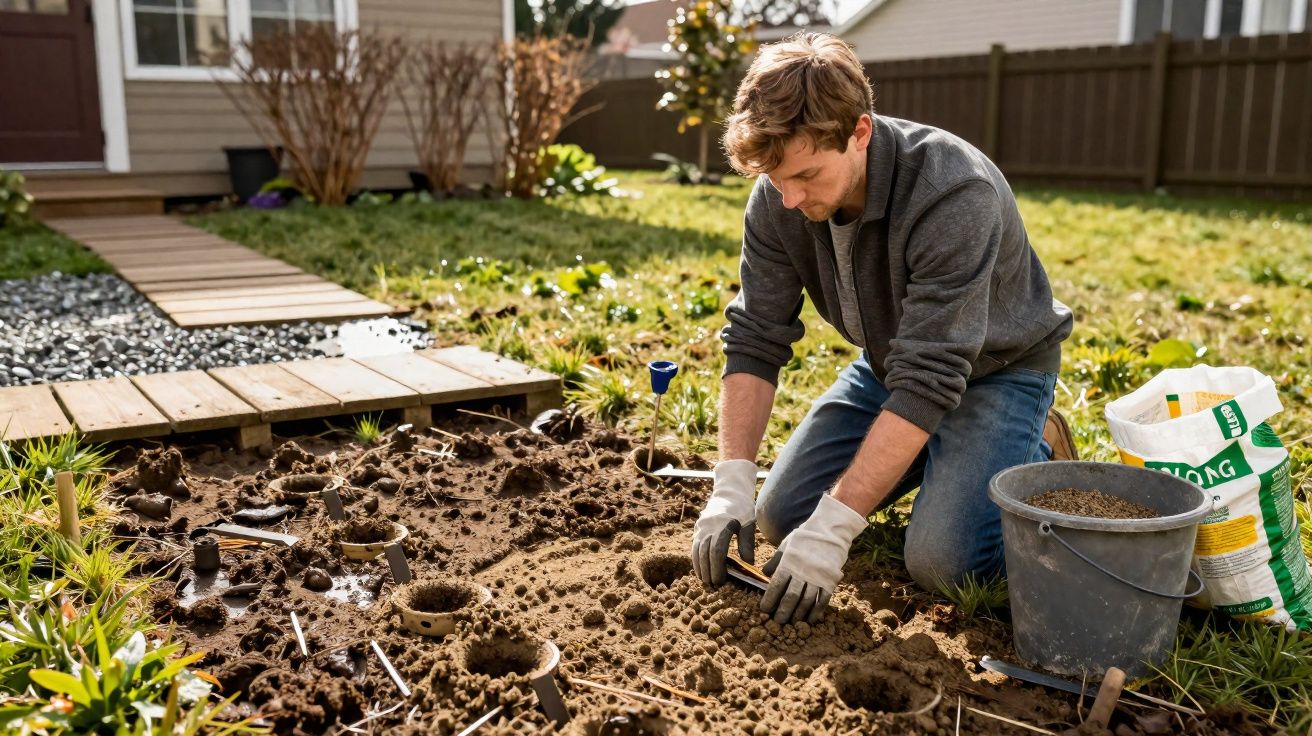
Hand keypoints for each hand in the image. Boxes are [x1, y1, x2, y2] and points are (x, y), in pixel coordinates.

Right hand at [691, 460, 758, 585]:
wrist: (730, 490)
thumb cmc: (743, 508)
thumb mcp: (749, 523)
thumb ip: (747, 543)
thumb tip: (749, 564)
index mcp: (723, 525)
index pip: (717, 550)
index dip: (718, 567)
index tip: (721, 580)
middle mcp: (709, 526)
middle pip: (705, 552)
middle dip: (708, 570)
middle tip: (713, 585)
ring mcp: (701, 526)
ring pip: (697, 550)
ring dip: (700, 567)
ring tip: (705, 581)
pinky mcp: (698, 527)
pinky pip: (694, 545)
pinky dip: (695, 559)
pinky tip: (699, 569)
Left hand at [760, 494, 867, 624]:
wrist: (830, 530)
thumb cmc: (805, 537)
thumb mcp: (787, 545)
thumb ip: (776, 561)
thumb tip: (764, 574)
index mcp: (789, 562)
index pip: (776, 585)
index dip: (769, 599)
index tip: (764, 609)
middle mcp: (802, 571)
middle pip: (791, 597)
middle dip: (783, 611)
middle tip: (777, 622)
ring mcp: (817, 577)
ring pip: (806, 601)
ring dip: (798, 614)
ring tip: (792, 623)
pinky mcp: (830, 580)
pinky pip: (822, 600)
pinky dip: (816, 611)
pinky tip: (810, 619)